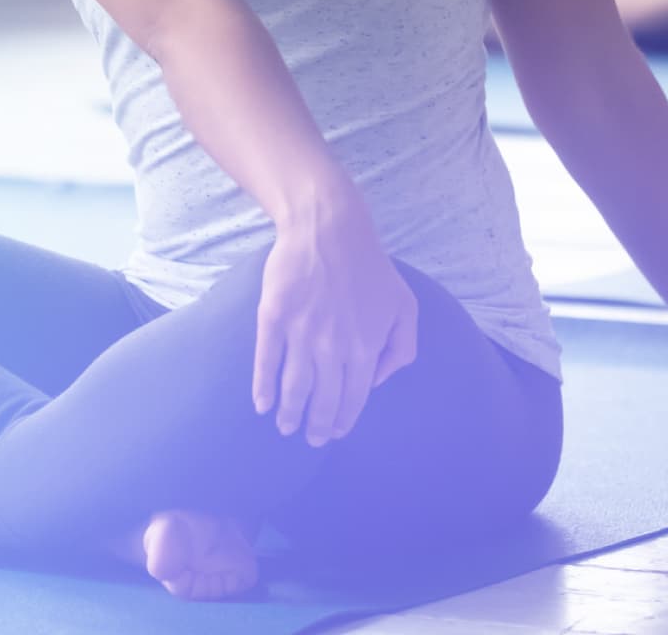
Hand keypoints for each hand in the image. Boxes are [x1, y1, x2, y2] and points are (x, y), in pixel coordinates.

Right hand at [251, 189, 417, 445]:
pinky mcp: (273, 317)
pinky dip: (263, 386)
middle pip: (321, 399)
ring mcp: (300, 334)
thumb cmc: (369, 266)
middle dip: (315, 425)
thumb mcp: (405, 306)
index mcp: (364, 349)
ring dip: (290, 412)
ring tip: (285, 426)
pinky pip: (267, 360)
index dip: (342, 420)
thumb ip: (401, 349)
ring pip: (294, 386)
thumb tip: (376, 381)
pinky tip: (262, 403)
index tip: (333, 432)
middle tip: (309, 438)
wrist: (328, 228)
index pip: (353, 398)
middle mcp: (331, 348)